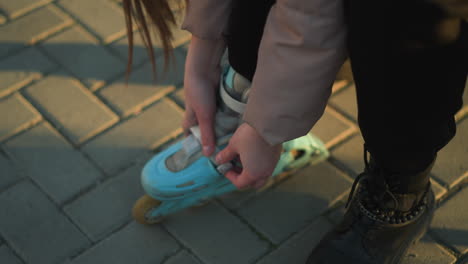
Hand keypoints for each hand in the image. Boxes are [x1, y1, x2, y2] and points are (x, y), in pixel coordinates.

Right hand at [182, 36, 225, 155]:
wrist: (204, 67)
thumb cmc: (199, 92)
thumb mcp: (204, 116)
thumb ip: (207, 134)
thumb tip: (208, 154)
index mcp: (190, 115)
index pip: (188, 131)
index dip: (191, 139)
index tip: (198, 148)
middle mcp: (197, 109)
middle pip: (202, 124)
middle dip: (209, 132)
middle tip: (220, 142)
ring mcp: (206, 101)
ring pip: (212, 115)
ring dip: (219, 121)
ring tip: (230, 132)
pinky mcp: (214, 94)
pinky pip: (220, 106)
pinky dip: (225, 111)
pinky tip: (235, 116)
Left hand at [215, 123, 282, 188]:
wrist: (269, 124)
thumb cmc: (249, 136)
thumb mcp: (233, 145)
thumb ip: (226, 155)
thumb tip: (219, 160)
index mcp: (252, 174)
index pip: (240, 183)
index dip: (230, 176)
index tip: (225, 167)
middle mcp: (264, 173)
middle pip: (253, 183)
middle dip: (243, 177)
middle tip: (235, 166)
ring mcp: (272, 166)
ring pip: (261, 175)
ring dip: (252, 171)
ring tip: (244, 159)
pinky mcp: (276, 157)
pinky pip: (267, 167)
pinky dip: (259, 165)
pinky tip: (253, 153)